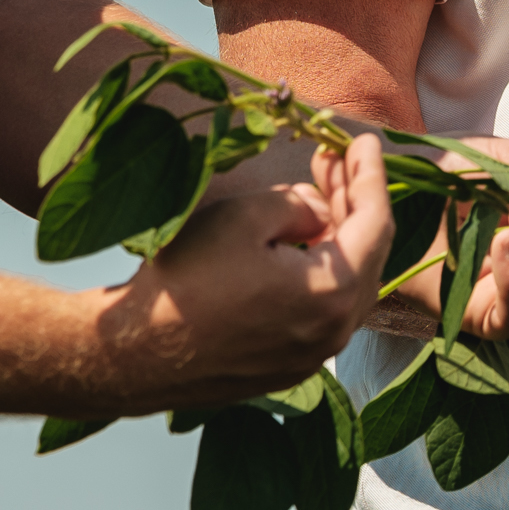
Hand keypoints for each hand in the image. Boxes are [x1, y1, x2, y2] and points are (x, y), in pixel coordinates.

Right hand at [113, 127, 393, 404]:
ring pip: (345, 286)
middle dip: (353, 202)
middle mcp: (334, 332)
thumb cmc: (185, 280)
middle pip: (366, 255)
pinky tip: (298, 245)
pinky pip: (320, 312)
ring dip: (336, 238)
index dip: (372, 176)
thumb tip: (319, 212)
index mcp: (333, 292)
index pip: (376, 223)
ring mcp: (312, 356)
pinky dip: (319, 273)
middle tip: (333, 161)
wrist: (133, 354)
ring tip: (316, 195)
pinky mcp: (288, 367)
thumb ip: (298, 204)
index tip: (364, 142)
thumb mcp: (243, 218)